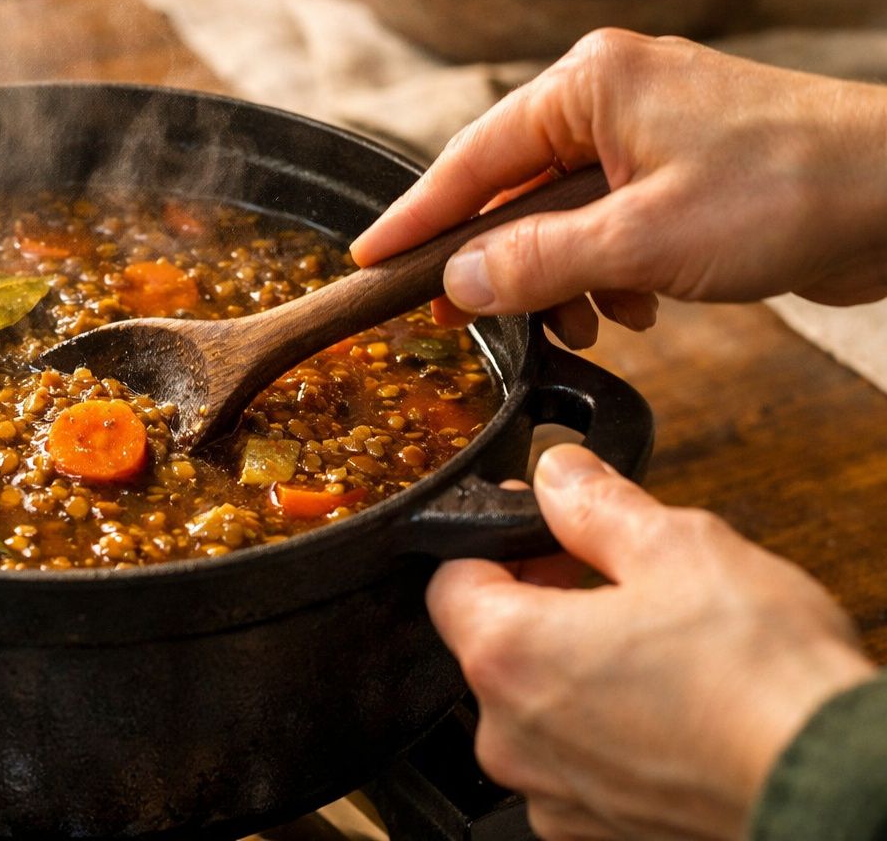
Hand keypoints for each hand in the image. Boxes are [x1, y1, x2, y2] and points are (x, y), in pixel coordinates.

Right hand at [351, 30, 886, 347]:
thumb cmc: (787, 188)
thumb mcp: (641, 240)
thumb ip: (535, 263)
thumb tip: (455, 283)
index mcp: (588, 85)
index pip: (470, 158)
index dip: (415, 218)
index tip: (368, 261)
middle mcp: (609, 97)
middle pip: (512, 190)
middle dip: (502, 263)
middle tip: (463, 321)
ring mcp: (647, 133)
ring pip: (561, 218)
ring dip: (563, 279)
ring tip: (589, 323)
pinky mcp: (680, 172)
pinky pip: (609, 226)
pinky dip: (609, 274)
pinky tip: (640, 309)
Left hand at [428, 445, 875, 840]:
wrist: (831, 786)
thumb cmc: (759, 680)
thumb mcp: (678, 548)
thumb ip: (594, 505)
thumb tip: (557, 475)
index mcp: (506, 654)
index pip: (450, 579)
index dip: (496, 545)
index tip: (542, 534)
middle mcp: (509, 735)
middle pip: (493, 645)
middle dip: (541, 605)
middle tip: (611, 582)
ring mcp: (551, 792)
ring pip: (537, 708)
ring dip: (576, 671)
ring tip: (655, 648)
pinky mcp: (596, 831)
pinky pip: (576, 763)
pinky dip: (607, 733)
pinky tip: (668, 710)